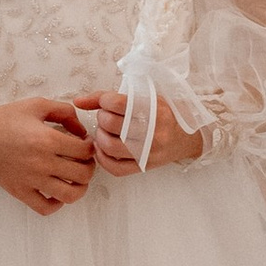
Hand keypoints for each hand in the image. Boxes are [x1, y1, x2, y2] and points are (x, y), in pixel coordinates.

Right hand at [0, 99, 98, 214]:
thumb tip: (81, 130)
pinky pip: (47, 208)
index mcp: (47, 139)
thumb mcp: (36, 105)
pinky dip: (56, 203)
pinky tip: (55, 191)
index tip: (84, 144)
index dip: (90, 146)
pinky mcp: (21, 192)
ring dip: (78, 187)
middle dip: (88, 166)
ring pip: (70, 195)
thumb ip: (64, 111)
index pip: (85, 150)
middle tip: (81, 160)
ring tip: (73, 178)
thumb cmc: (5, 119)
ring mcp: (32, 180)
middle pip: (83, 174)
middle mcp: (42, 163)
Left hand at [86, 90, 205, 176]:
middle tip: (107, 118)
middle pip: (110, 123)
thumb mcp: (144, 98)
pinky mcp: (144, 167)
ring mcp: (149, 152)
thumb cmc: (162, 114)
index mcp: (154, 109)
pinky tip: (103, 148)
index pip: (115, 102)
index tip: (107, 103)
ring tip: (105, 132)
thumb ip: (108, 97)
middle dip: (102, 118)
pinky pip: (114, 167)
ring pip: (109, 145)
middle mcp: (154, 131)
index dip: (103, 101)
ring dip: (100, 137)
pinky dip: (102, 157)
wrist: (187, 137)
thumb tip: (77, 101)